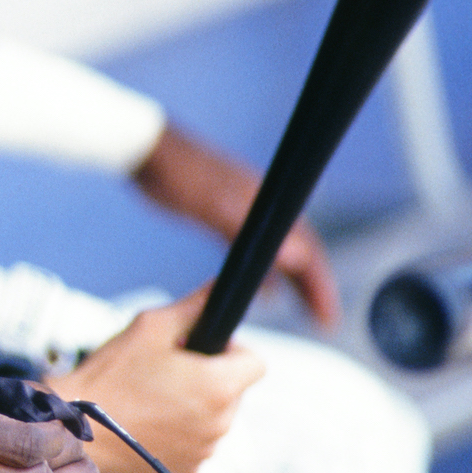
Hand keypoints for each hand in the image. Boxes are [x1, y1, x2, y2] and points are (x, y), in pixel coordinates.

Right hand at [49, 287, 262, 472]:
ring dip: (193, 406)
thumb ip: (194, 307)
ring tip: (149, 398)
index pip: (255, 363)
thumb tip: (218, 288)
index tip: (201, 349)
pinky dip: (178, 434)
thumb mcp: (149, 327)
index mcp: (219, 386)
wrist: (73, 428)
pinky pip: (194, 444)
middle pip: (233, 391)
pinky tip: (146, 423)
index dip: (231, 350)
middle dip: (208, 378)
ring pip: (213, 418)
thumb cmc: (110, 377)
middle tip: (164, 371)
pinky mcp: (186, 472)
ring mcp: (204, 452)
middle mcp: (221, 423)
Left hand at [132, 125, 340, 326]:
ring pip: (278, 253)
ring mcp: (242, 211)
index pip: (306, 248)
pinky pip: (254, 251)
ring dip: (294, 282)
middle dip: (314, 287)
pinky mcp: (222, 216)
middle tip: (325, 321)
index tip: (327, 314)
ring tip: (305, 312)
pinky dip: (264, 273)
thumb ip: (250, 230)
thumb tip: (295, 254)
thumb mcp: (213, 205)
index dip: (319, 283)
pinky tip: (264, 292)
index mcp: (265, 203)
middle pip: (299, 252)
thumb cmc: (175, 172)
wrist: (144, 151)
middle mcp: (261, 206)